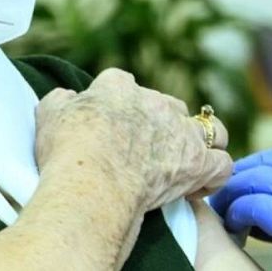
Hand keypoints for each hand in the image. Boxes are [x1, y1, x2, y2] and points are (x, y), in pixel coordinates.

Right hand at [34, 68, 231, 216]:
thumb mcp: (50, 115)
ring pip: (208, 129)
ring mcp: (180, 131)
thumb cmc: (67, 152)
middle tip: (147, 152)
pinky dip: (213, 175)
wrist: (92, 183)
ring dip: (202, 143)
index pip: (123, 86)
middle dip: (163, 125)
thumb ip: (60, 101)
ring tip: (188, 161)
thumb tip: (66, 98)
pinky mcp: (197, 162)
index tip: (114, 127)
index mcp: (117, 87)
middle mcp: (154, 101)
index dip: (120, 106)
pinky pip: (221, 164)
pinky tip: (199, 186)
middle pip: (168, 106)